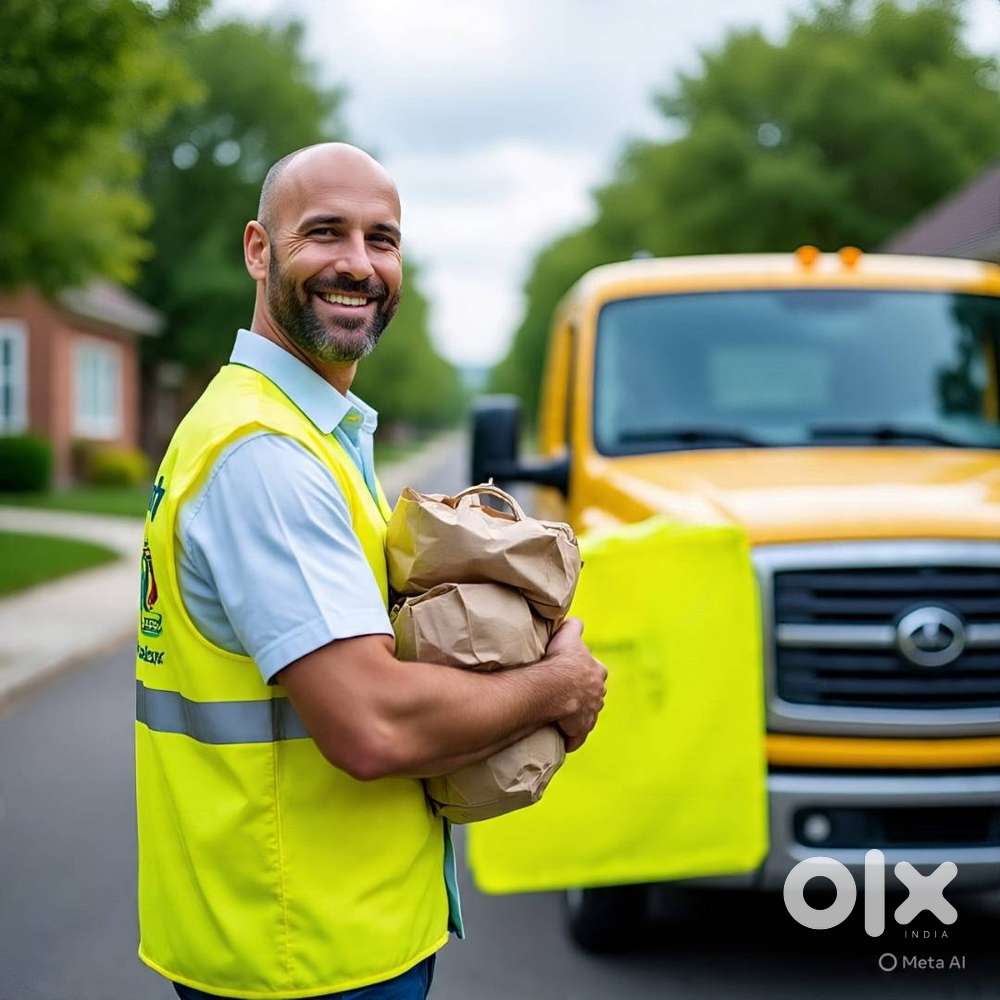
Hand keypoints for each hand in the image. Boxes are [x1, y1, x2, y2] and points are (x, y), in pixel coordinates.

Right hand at [545, 617, 606, 751]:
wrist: (556, 685)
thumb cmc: (562, 660)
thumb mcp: (569, 635)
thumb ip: (574, 626)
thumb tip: (575, 621)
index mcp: (598, 672)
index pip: (596, 672)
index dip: (585, 673)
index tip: (575, 674)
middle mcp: (598, 694)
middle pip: (593, 695)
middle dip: (584, 696)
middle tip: (568, 696)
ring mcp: (590, 712)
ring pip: (586, 716)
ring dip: (577, 716)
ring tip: (563, 716)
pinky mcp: (580, 728)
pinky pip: (577, 736)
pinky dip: (571, 737)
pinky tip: (564, 738)